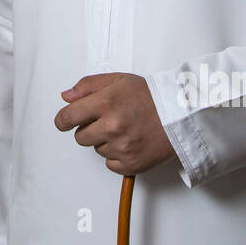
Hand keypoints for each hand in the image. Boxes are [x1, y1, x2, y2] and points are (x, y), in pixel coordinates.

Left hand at [54, 72, 174, 174]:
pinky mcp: (131, 164)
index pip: (68, 117)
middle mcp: (112, 126)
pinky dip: (117, 155)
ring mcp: (121, 147)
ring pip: (96, 149)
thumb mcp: (119, 80)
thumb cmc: (152, 96)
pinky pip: (110, 164)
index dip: (63, 120)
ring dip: (105, 141)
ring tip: (125, 129)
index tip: (64, 121)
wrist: (182, 116)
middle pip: (80, 137)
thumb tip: (66, 97)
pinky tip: (130, 142)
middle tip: (106, 121)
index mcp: (106, 102)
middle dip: (88, 129)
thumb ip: (88, 86)